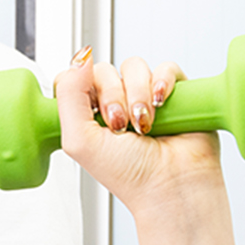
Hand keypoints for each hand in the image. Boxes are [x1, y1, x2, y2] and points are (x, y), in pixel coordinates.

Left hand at [52, 51, 220, 207]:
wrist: (171, 186)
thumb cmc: (128, 174)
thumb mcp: (78, 140)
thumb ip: (69, 96)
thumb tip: (79, 58)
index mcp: (89, 115)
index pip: (77, 78)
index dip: (83, 88)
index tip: (92, 111)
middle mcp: (116, 104)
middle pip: (104, 71)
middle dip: (112, 97)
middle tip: (120, 126)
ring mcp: (145, 97)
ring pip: (134, 67)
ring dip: (137, 93)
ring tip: (144, 123)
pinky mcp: (175, 94)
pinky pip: (166, 68)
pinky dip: (162, 82)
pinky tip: (161, 103)